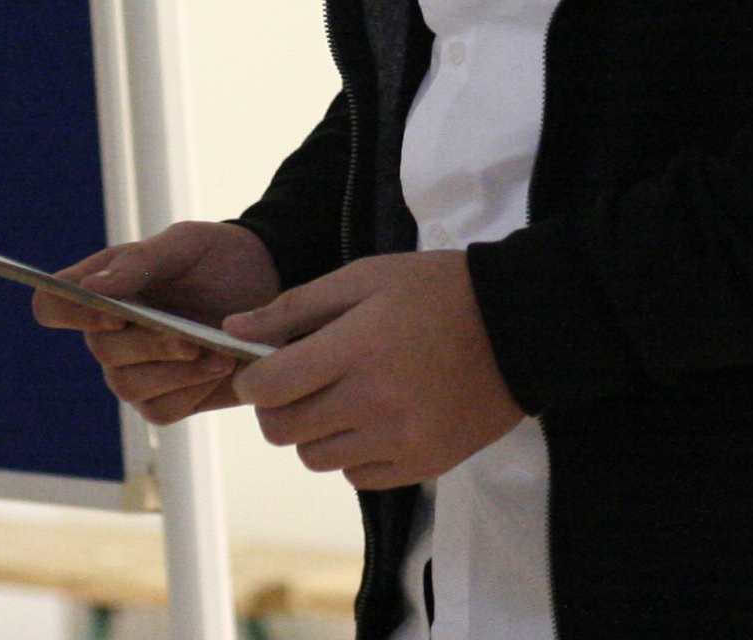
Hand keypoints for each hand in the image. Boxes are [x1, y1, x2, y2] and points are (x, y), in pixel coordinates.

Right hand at [33, 220, 281, 425]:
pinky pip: (163, 410)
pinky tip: (221, 368)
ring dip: (176, 372)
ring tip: (218, 354)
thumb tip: (94, 287)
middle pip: (101, 350)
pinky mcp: (165, 400)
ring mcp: (134, 371)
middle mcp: (109, 334)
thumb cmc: (218, 257)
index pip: (52, 306)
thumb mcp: (186, 243)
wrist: (270, 283)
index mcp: (102, 289)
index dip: (71, 313)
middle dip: (148, 344)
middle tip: (189, 338)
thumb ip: (138, 261)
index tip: (113, 311)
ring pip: (130, 387)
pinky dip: (193, 391)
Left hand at [227, 250, 525, 491]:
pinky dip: (354, 453)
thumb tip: (233, 329)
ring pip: (315, 459)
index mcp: (355, 348)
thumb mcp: (366, 277)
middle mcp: (373, 401)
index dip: (253, 379)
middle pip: (283, 431)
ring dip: (316, 431)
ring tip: (343, 397)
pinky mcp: (422, 464)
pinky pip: (357, 475)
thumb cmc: (440, 292)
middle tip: (297, 385)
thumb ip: (296, 306)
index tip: (264, 367)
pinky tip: (375, 419)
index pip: (267, 387)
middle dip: (277, 408)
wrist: (519, 327)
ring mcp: (399, 439)